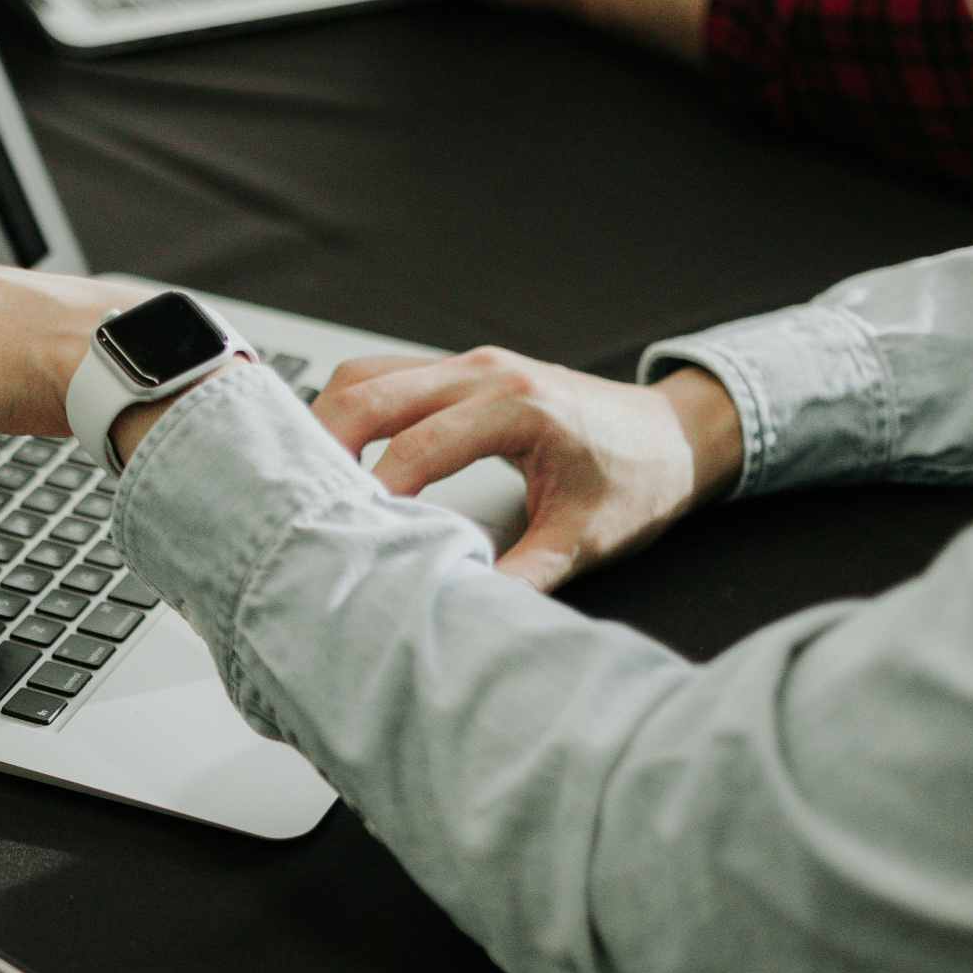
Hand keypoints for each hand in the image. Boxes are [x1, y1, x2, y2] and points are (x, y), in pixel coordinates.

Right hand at [310, 345, 743, 592]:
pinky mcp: (462, 372)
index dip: (375, 491)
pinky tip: (338, 454)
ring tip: (306, 477)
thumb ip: (522, 575)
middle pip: (372, 392)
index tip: (347, 532)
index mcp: (518, 405)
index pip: (418, 445)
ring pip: (369, 374)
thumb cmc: (638, 476)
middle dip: (324, 443)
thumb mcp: (584, 538)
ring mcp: (470, 364)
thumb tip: (462, 608)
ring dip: (330, 419)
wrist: (676, 435)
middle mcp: (486, 372)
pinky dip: (353, 410)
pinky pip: (387, 376)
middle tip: (296, 499)